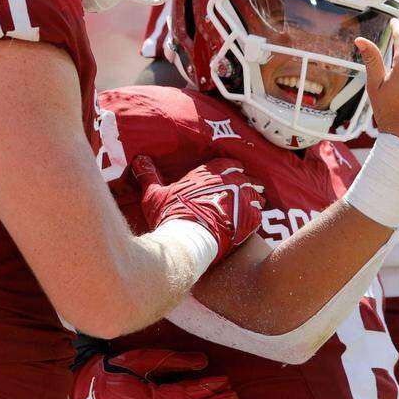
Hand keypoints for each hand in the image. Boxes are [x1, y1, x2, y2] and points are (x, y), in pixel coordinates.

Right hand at [132, 156, 263, 265]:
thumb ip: (149, 176)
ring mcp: (242, 199)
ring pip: (256, 194)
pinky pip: (259, 213)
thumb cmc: (171, 215)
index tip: (234, 172)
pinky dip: (256, 216)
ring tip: (253, 204)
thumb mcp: (155, 194)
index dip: (231, 168)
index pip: (228, 163)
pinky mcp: (250, 217)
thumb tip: (139, 159)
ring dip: (254, 198)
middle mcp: (228, 182)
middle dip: (247, 183)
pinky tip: (254, 221)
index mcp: (209, 173)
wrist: (188, 239)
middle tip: (247, 189)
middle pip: (246, 178)